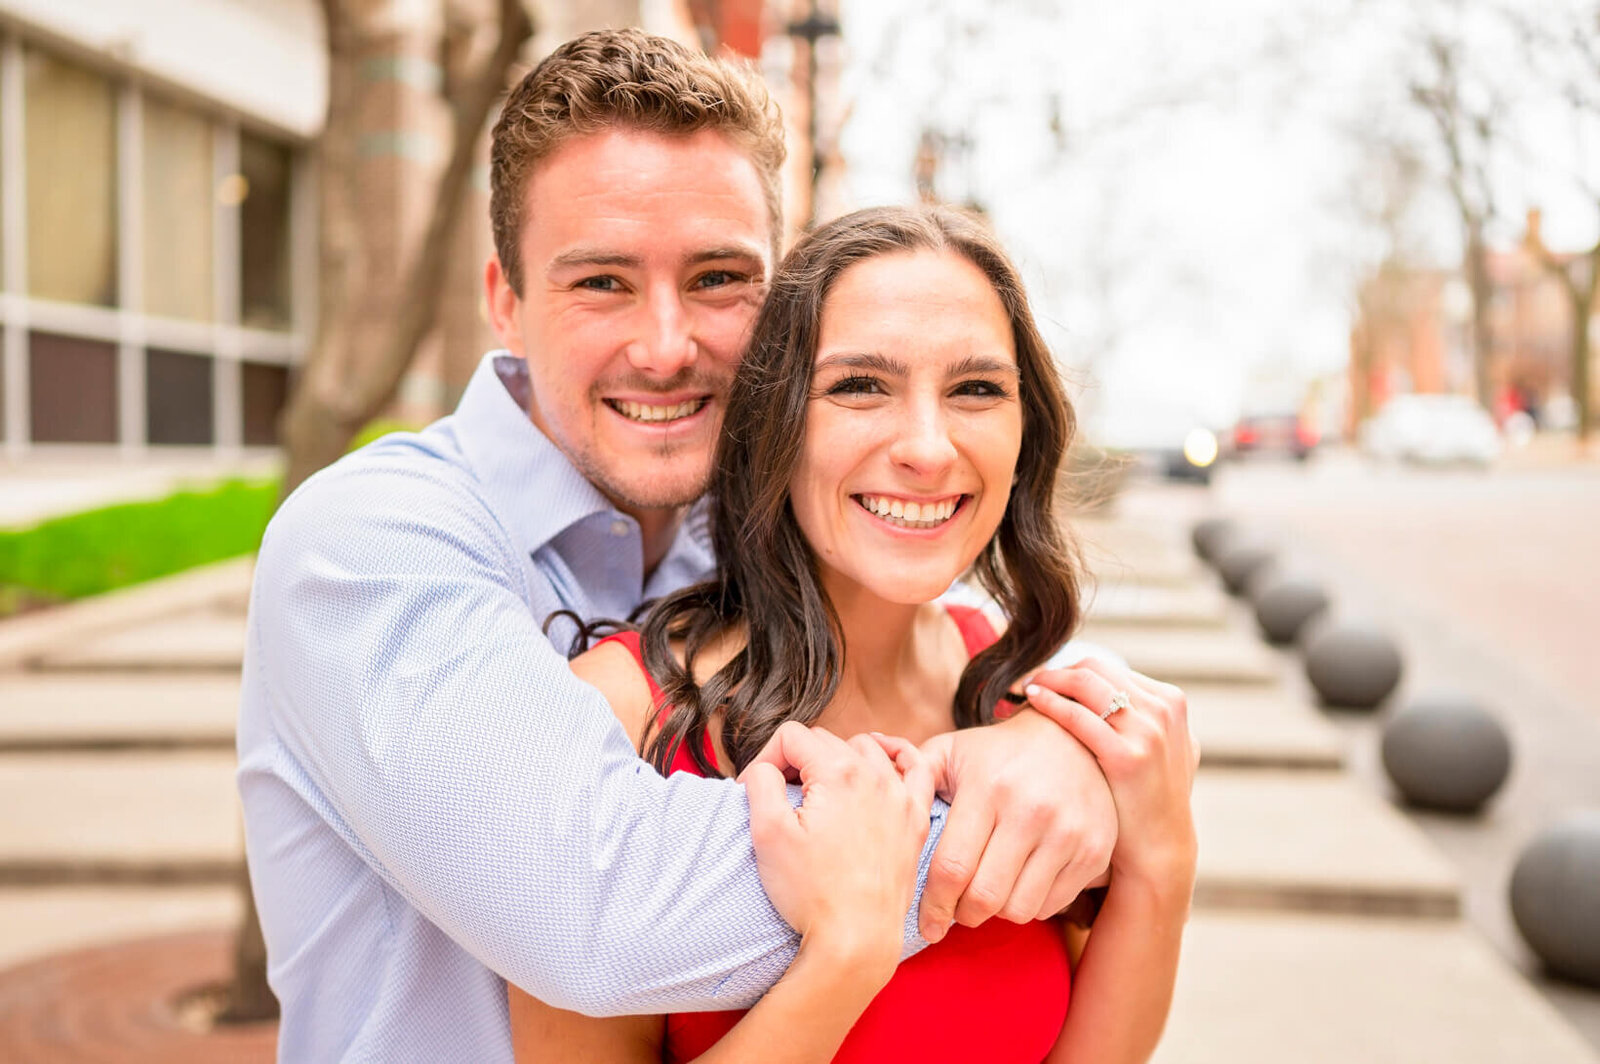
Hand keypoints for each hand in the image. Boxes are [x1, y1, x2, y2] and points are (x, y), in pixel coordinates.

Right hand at [741, 722, 934, 984]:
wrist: (855, 940)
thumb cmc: (811, 892)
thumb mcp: (767, 833)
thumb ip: (760, 781)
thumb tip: (763, 767)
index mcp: (838, 773)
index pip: (792, 736)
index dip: (766, 758)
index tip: (758, 791)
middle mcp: (876, 776)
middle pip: (826, 740)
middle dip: (798, 760)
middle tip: (783, 797)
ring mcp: (901, 797)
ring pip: (867, 748)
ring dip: (839, 758)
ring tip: (821, 789)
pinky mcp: (916, 820)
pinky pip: (916, 768)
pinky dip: (899, 756)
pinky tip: (882, 761)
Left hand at [915, 709, 1116, 941]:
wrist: (1075, 740)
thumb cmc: (999, 753)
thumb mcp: (952, 751)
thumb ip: (911, 773)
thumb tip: (875, 787)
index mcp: (988, 788)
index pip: (952, 868)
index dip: (933, 905)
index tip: (926, 923)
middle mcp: (1031, 811)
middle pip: (985, 898)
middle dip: (962, 915)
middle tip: (955, 911)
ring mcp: (1068, 833)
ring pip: (1018, 909)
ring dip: (996, 912)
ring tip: (987, 891)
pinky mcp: (1094, 852)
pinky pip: (1050, 905)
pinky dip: (1028, 904)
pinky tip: (1019, 881)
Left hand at [1023, 661, 1198, 885]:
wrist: (1158, 848)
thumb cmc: (1145, 798)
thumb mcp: (1159, 748)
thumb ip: (1140, 718)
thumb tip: (1110, 696)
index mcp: (1170, 701)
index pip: (1107, 669)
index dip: (1070, 672)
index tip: (1044, 679)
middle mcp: (1164, 709)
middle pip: (1094, 669)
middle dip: (1057, 672)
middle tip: (1027, 680)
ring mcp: (1149, 731)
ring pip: (1086, 683)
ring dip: (1049, 680)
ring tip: (1024, 688)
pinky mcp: (1129, 756)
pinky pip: (1078, 716)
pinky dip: (1050, 703)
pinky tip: (1031, 704)